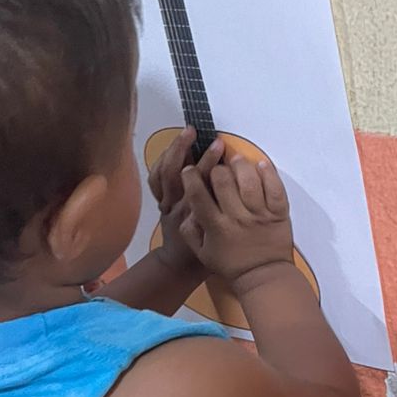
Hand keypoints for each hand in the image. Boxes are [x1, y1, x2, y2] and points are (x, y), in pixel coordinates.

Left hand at [148, 129, 223, 268]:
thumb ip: (229, 212)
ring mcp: (167, 203)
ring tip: (185, 134)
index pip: (202, 181)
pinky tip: (170, 149)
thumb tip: (241, 185)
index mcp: (198, 212)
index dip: (210, 160)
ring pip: (163, 173)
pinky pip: (155, 179)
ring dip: (173, 151)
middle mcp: (180, 205)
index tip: (220, 145)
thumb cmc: (208, 250)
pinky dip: (161, 162)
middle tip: (194, 131)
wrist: (180, 265)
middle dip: (185, 149)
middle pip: (177, 172)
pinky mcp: (160, 202)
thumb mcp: (223, 235)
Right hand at [179, 154, 294, 285]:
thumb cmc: (231, 265)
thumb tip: (187, 209)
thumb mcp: (202, 253)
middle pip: (223, 181)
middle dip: (216, 168)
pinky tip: (260, 164)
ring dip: (240, 165)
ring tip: (236, 160)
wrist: (263, 277)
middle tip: (217, 168)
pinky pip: (275, 187)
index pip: (198, 195)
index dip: (191, 177)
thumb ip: (190, 231)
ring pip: (249, 180)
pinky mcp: (279, 213)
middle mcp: (238, 218)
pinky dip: (268, 172)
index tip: (189, 169)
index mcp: (216, 227)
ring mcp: (260, 215)